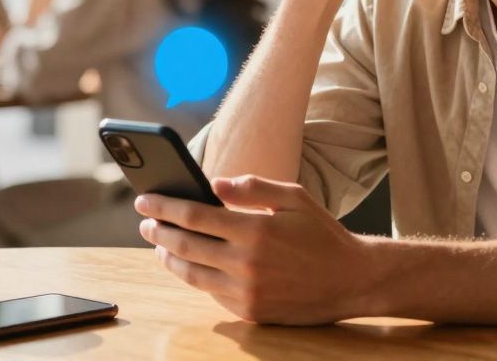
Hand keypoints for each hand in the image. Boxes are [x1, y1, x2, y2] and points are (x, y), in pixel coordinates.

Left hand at [135, 175, 371, 324]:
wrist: (352, 280)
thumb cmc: (321, 233)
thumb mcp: (293, 198)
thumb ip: (252, 187)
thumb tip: (212, 184)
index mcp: (255, 229)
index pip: (194, 215)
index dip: (164, 207)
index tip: (145, 199)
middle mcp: (246, 263)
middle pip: (185, 245)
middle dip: (158, 231)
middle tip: (144, 222)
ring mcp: (247, 291)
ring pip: (192, 274)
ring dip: (169, 257)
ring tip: (160, 244)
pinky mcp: (251, 312)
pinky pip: (212, 293)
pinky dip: (196, 276)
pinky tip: (189, 264)